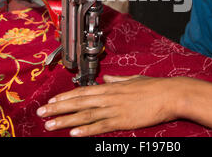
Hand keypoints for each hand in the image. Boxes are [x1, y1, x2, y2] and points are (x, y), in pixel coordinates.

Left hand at [36, 75, 182, 136]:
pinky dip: (86, 130)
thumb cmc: (154, 86)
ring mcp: (114, 109)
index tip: (51, 100)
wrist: (170, 93)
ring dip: (65, 120)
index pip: (82, 92)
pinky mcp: (122, 120)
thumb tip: (107, 77)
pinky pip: (100, 126)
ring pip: (84, 115)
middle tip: (41, 112)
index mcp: (111, 87)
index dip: (65, 97)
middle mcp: (109, 97)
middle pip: (78, 103)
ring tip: (50, 124)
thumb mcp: (133, 79)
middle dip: (58, 108)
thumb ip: (117, 80)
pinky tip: (73, 133)